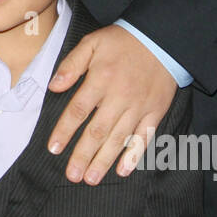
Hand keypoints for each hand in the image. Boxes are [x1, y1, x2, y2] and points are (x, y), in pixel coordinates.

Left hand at [47, 25, 175, 182]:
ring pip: (119, 138)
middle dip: (83, 155)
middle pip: (98, 131)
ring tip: (91, 178)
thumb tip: (54, 86)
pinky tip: (122, 170)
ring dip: (104, 160)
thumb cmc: (122, 42)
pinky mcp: (155, 111)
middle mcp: (119, 96)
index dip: (65, 131)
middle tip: (72, 175)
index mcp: (101, 79)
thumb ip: (71, 64)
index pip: (78, 110)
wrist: (162, 38)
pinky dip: (134, 155)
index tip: (54, 149)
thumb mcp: (92, 43)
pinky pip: (144, 137)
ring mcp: (139, 106)